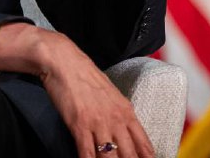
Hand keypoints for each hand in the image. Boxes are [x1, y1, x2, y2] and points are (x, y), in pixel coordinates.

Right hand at [38, 30, 155, 157]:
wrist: (64, 61)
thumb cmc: (86, 75)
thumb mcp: (111, 93)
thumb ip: (120, 113)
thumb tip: (125, 131)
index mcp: (126, 111)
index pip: (144, 145)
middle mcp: (116, 120)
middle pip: (129, 156)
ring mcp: (98, 123)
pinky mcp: (80, 126)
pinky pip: (87, 154)